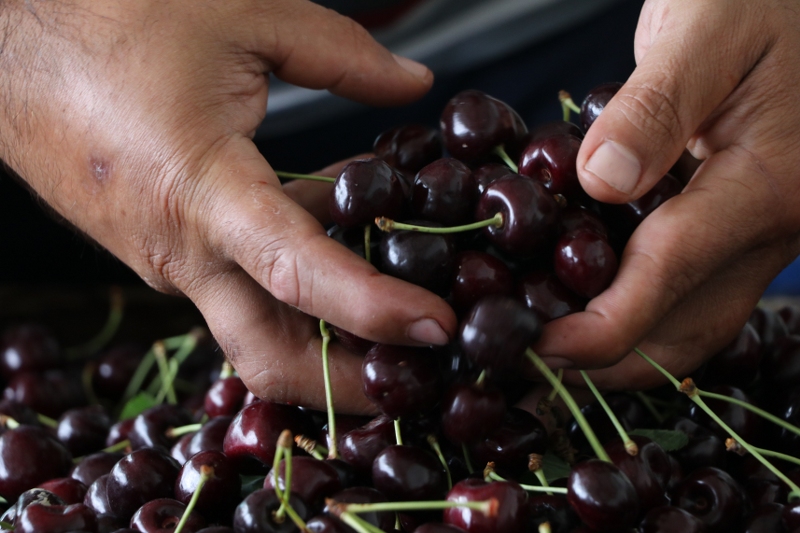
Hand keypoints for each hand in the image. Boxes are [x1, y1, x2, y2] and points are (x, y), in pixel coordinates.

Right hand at [0, 0, 456, 411]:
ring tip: (401, 310)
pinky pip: (239, 289)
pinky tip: (339, 233)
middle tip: (421, 377)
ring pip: (257, 329)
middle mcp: (182, 253)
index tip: (437, 328)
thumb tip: (414, 84)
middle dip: (348, 385)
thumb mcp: (240, 15)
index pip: (298, 274)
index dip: (373, 310)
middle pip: (270, 356)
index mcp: (200, 193)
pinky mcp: (166, 253)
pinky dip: (296, 284)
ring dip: (329, 335)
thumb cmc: (106, 24)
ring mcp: (169, 263)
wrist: (5, 49)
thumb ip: (340, 54)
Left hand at [535, 0, 799, 387]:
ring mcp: (760, 232)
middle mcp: (772, 224)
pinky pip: (691, 291)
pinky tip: (584, 308)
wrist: (798, 5)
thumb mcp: (706, 28)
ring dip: (621, 349)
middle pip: (684, 326)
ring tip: (549, 352)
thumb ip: (657, 105)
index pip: (672, 271)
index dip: (602, 325)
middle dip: (606, 361)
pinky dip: (637, 313)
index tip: (541, 349)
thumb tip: (601, 180)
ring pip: (691, 320)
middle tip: (530, 367)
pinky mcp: (740, 226)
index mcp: (768, 182)